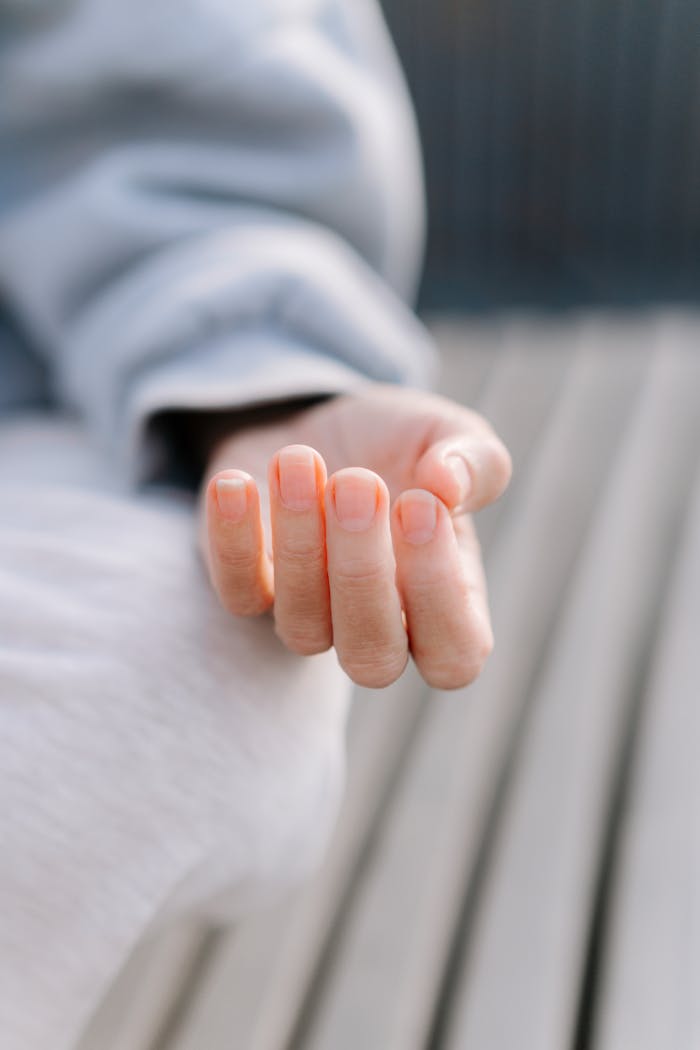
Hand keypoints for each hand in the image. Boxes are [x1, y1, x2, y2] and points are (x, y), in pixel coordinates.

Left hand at [198, 383, 510, 688]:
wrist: (322, 420)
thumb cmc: (400, 444)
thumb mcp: (451, 435)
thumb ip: (475, 461)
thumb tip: (448, 484)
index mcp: (444, 605)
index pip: (453, 656)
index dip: (438, 596)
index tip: (421, 506)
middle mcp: (376, 627)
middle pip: (371, 659)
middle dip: (362, 574)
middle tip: (359, 483)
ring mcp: (308, 615)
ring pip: (302, 629)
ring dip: (299, 544)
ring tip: (299, 458)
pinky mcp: (248, 588)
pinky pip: (237, 595)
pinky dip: (233, 541)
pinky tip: (239, 481)